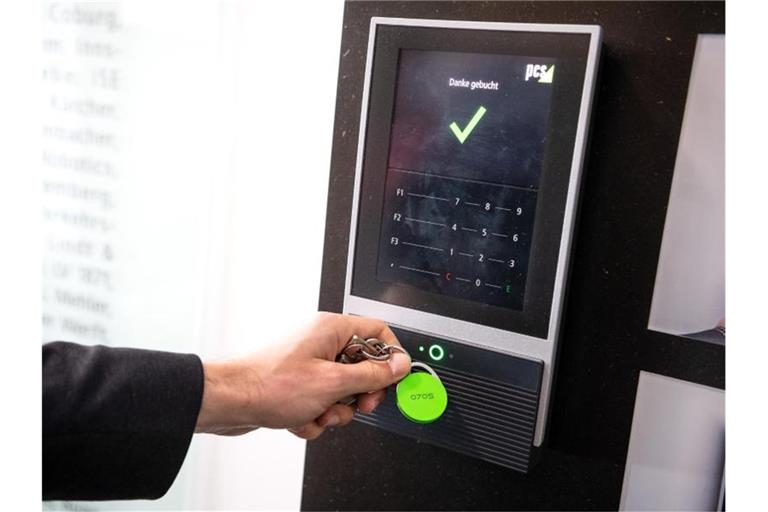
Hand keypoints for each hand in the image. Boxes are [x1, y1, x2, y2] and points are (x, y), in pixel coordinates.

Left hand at [195, 312, 410, 439]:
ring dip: (334, 410)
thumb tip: (398, 366)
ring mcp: (309, 363)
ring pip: (342, 390)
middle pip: (362, 366)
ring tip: (318, 414)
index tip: (394, 378)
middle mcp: (321, 341)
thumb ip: (371, 375)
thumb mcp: (332, 383)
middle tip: (356, 404)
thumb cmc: (270, 384)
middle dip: (359, 393)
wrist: (230, 402)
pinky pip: (322, 401)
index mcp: (332, 330)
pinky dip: (315, 416)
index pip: (378, 332)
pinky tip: (299, 418)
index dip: (391, 356)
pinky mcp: (298, 383)